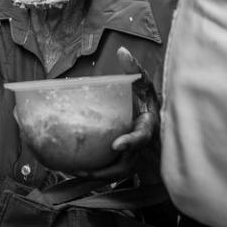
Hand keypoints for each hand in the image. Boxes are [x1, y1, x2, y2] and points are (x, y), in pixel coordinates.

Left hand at [74, 47, 159, 179]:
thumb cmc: (146, 103)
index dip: (130, 142)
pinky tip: (73, 168)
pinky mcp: (124, 164)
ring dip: (95, 175)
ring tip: (73, 171)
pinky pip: (108, 172)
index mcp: (147, 127)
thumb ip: (135, 70)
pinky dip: (92, 173)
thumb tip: (122, 50)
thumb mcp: (144, 85)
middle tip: (83, 170)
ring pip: (115, 172)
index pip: (140, 137)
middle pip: (125, 164)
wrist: (153, 122)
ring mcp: (134, 158)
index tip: (116, 145)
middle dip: (104, 170)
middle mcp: (141, 147)